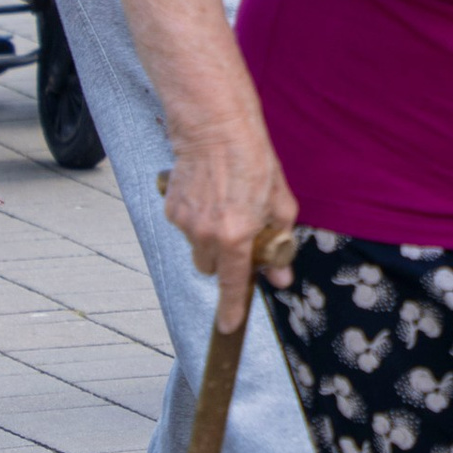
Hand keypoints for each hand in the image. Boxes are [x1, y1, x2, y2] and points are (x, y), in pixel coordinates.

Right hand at [162, 126, 299, 332]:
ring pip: (197, 248)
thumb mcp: (279, 201)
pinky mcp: (170, 208)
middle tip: (241, 237)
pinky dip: (197, 220)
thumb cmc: (252, 158)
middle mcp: (206, 234)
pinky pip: (185, 227)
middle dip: (225, 262)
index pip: (232, 284)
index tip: (228, 326)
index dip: (231, 308)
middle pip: (211, 269)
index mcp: (235, 235)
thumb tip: (281, 275)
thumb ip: (280, 242)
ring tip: (226, 205)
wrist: (214, 126)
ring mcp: (184, 222)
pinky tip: (210, 195)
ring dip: (211, 239)